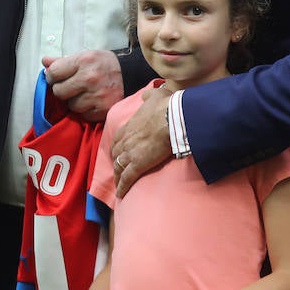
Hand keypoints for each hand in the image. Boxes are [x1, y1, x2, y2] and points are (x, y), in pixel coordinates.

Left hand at [43, 50, 122, 122]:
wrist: (131, 74)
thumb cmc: (104, 65)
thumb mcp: (85, 56)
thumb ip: (63, 61)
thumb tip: (44, 62)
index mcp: (84, 61)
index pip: (53, 72)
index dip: (53, 76)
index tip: (58, 77)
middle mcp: (90, 78)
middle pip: (59, 91)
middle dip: (63, 90)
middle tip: (73, 86)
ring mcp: (97, 95)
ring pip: (71, 105)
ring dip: (75, 101)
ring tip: (86, 93)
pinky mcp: (103, 109)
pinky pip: (83, 115)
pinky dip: (86, 110)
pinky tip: (94, 101)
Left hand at [110, 81, 173, 196]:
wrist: (173, 118)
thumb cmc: (167, 106)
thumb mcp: (156, 95)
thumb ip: (149, 96)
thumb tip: (145, 95)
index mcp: (130, 125)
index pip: (118, 138)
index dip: (118, 146)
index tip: (119, 151)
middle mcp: (126, 140)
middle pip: (116, 154)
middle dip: (116, 161)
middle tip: (118, 168)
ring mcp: (131, 153)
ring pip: (119, 168)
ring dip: (118, 176)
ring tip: (118, 184)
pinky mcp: (138, 165)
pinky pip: (127, 178)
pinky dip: (122, 186)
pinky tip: (121, 194)